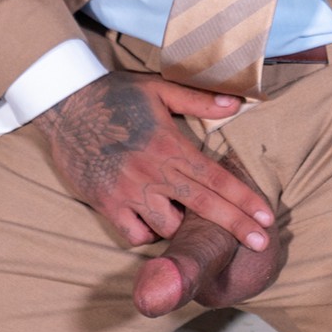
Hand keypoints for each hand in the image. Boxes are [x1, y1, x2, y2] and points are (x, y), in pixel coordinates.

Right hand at [36, 71, 272, 248]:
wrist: (65, 104)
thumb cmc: (115, 95)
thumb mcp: (158, 89)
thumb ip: (198, 100)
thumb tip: (237, 103)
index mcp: (169, 145)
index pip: (216, 177)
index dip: (243, 199)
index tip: (266, 216)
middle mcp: (152, 172)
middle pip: (203, 206)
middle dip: (235, 225)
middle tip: (261, 243)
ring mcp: (127, 190)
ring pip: (168, 226)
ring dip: (184, 228)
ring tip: (191, 220)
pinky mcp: (105, 203)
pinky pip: (135, 234)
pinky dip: (148, 234)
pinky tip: (154, 223)